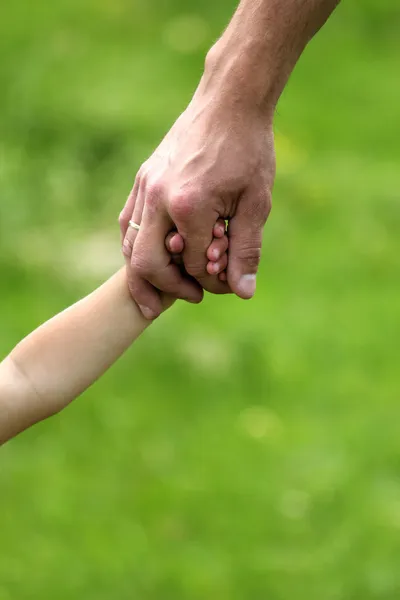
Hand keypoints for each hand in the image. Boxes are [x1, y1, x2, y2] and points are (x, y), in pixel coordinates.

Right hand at [120, 63, 274, 319]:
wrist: (228, 101)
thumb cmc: (248, 149)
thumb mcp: (256, 202)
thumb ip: (246, 250)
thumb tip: (243, 292)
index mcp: (189, 206)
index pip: (195, 265)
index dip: (213, 282)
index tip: (228, 283)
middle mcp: (158, 199)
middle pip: (147, 264)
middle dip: (169, 289)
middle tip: (191, 297)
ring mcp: (145, 187)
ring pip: (130, 246)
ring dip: (145, 273)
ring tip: (158, 293)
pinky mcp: (142, 179)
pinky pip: (129, 223)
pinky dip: (137, 246)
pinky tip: (149, 257)